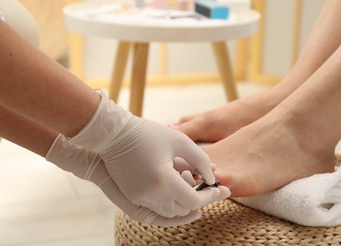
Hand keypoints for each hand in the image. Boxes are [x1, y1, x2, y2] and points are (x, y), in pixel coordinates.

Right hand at [69, 91, 230, 217]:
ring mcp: (139, 198)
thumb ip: (201, 160)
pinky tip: (177, 187)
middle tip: (207, 185)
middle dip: (199, 199)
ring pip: (170, 212)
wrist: (113, 134)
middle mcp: (150, 195)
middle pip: (184, 209)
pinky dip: (170, 202)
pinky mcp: (132, 197)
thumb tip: (212, 177)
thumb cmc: (148, 134)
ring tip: (190, 181)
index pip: (194, 200)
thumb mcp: (180, 141)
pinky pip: (156, 209)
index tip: (220, 188)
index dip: (211, 196)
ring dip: (184, 202)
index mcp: (164, 181)